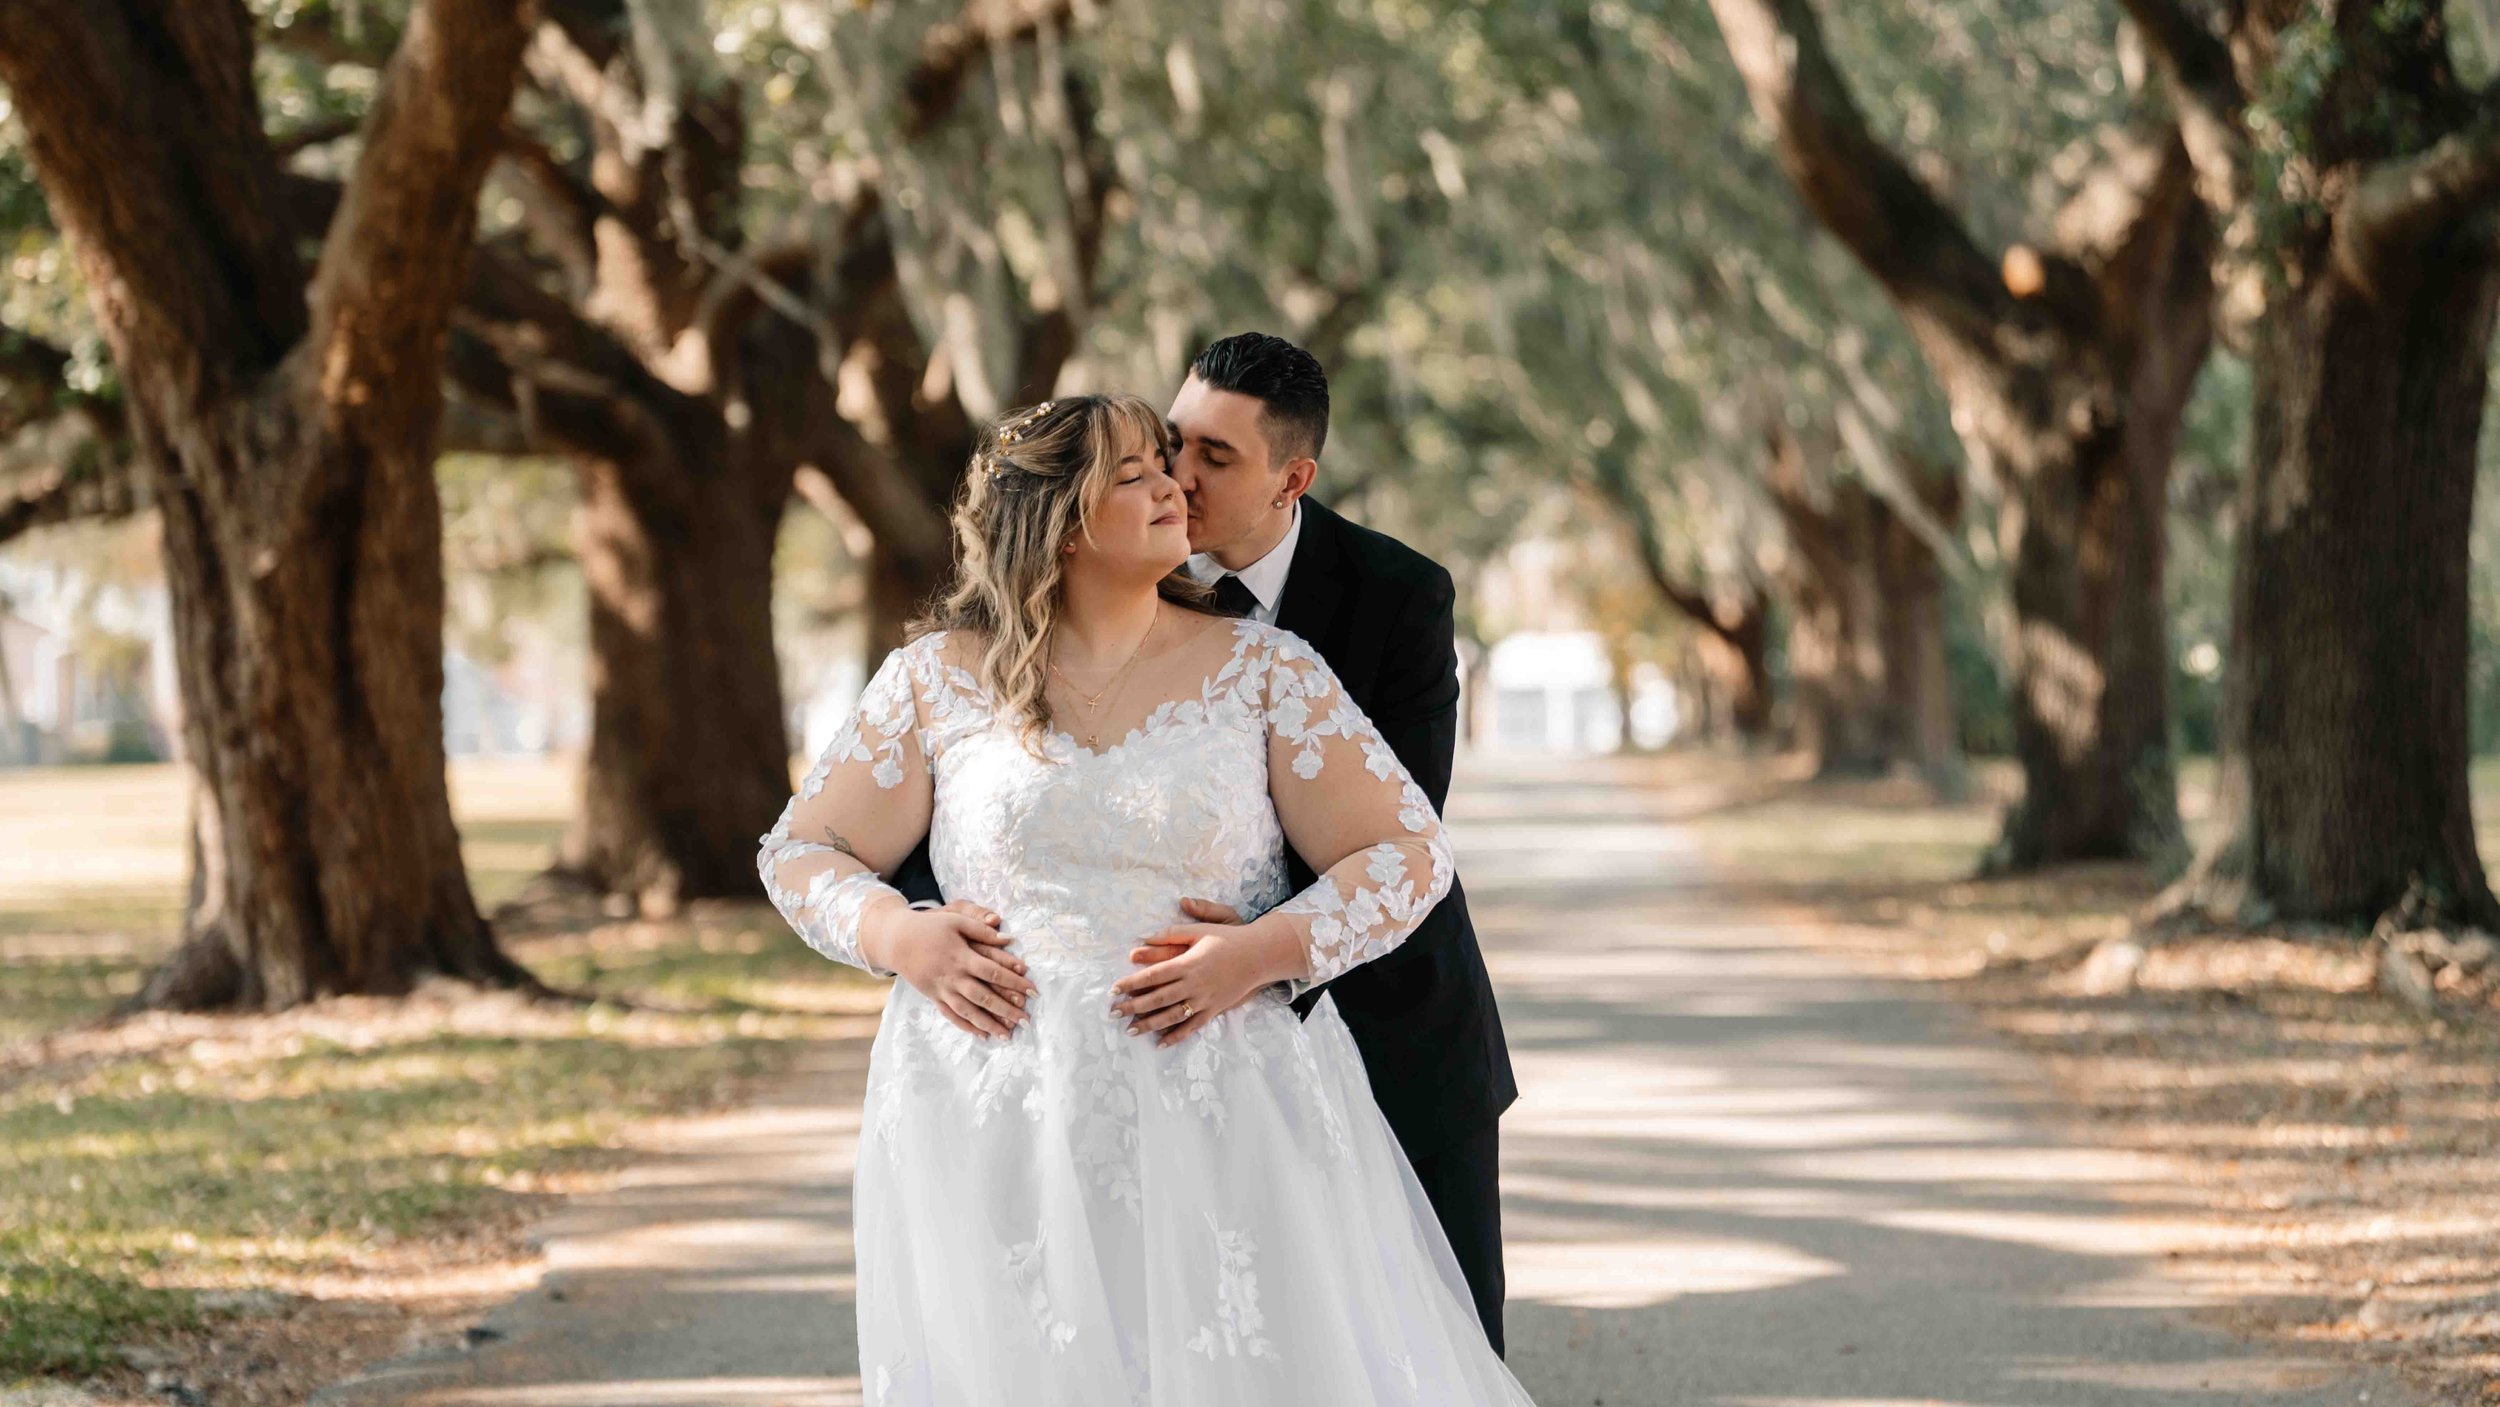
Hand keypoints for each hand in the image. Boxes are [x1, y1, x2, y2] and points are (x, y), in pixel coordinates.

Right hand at [869, 899, 1035, 1039]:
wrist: (896, 940)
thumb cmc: (930, 927)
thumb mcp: (955, 920)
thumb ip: (981, 930)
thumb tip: (1008, 939)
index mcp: (961, 956)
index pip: (993, 971)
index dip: (1014, 981)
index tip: (1032, 991)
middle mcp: (953, 976)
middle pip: (983, 996)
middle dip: (1006, 1009)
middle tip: (1026, 1021)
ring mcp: (942, 989)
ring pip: (968, 1011)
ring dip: (988, 1024)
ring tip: (1008, 1036)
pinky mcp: (933, 997)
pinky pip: (951, 1015)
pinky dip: (967, 1026)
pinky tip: (982, 1035)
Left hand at [1109, 898, 1301, 1047]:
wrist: (1259, 955)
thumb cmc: (1227, 939)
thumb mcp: (1199, 930)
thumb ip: (1171, 934)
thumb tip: (1145, 936)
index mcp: (1188, 963)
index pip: (1153, 975)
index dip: (1132, 983)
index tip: (1114, 989)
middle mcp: (1194, 984)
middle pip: (1158, 998)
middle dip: (1133, 1006)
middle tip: (1113, 1013)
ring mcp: (1204, 1000)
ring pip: (1172, 1016)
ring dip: (1149, 1024)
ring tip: (1130, 1030)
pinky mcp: (1214, 1010)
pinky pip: (1192, 1026)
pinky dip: (1176, 1036)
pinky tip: (1160, 1043)